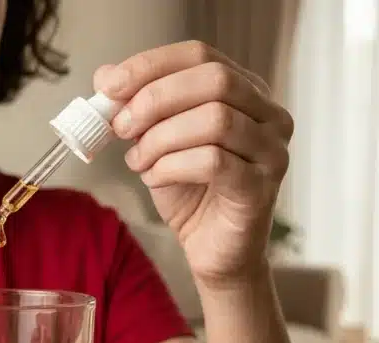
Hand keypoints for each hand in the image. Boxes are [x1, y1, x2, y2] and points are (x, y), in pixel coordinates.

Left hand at [94, 40, 294, 285]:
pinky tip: (155, 178)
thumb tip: (106, 77)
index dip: (151, 65)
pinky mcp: (262, 187)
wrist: (213, 251)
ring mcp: (271, 150)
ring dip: (161, 139)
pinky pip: (214, 162)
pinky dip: (172, 166)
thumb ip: (138, 108)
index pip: (200, 55)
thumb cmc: (190, 193)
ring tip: (138, 161)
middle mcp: (269, 114)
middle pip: (214, 79)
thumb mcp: (156, 141)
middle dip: (155, 99)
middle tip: (121, 126)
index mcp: (246, 92)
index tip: (110, 85)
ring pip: (215, 120)